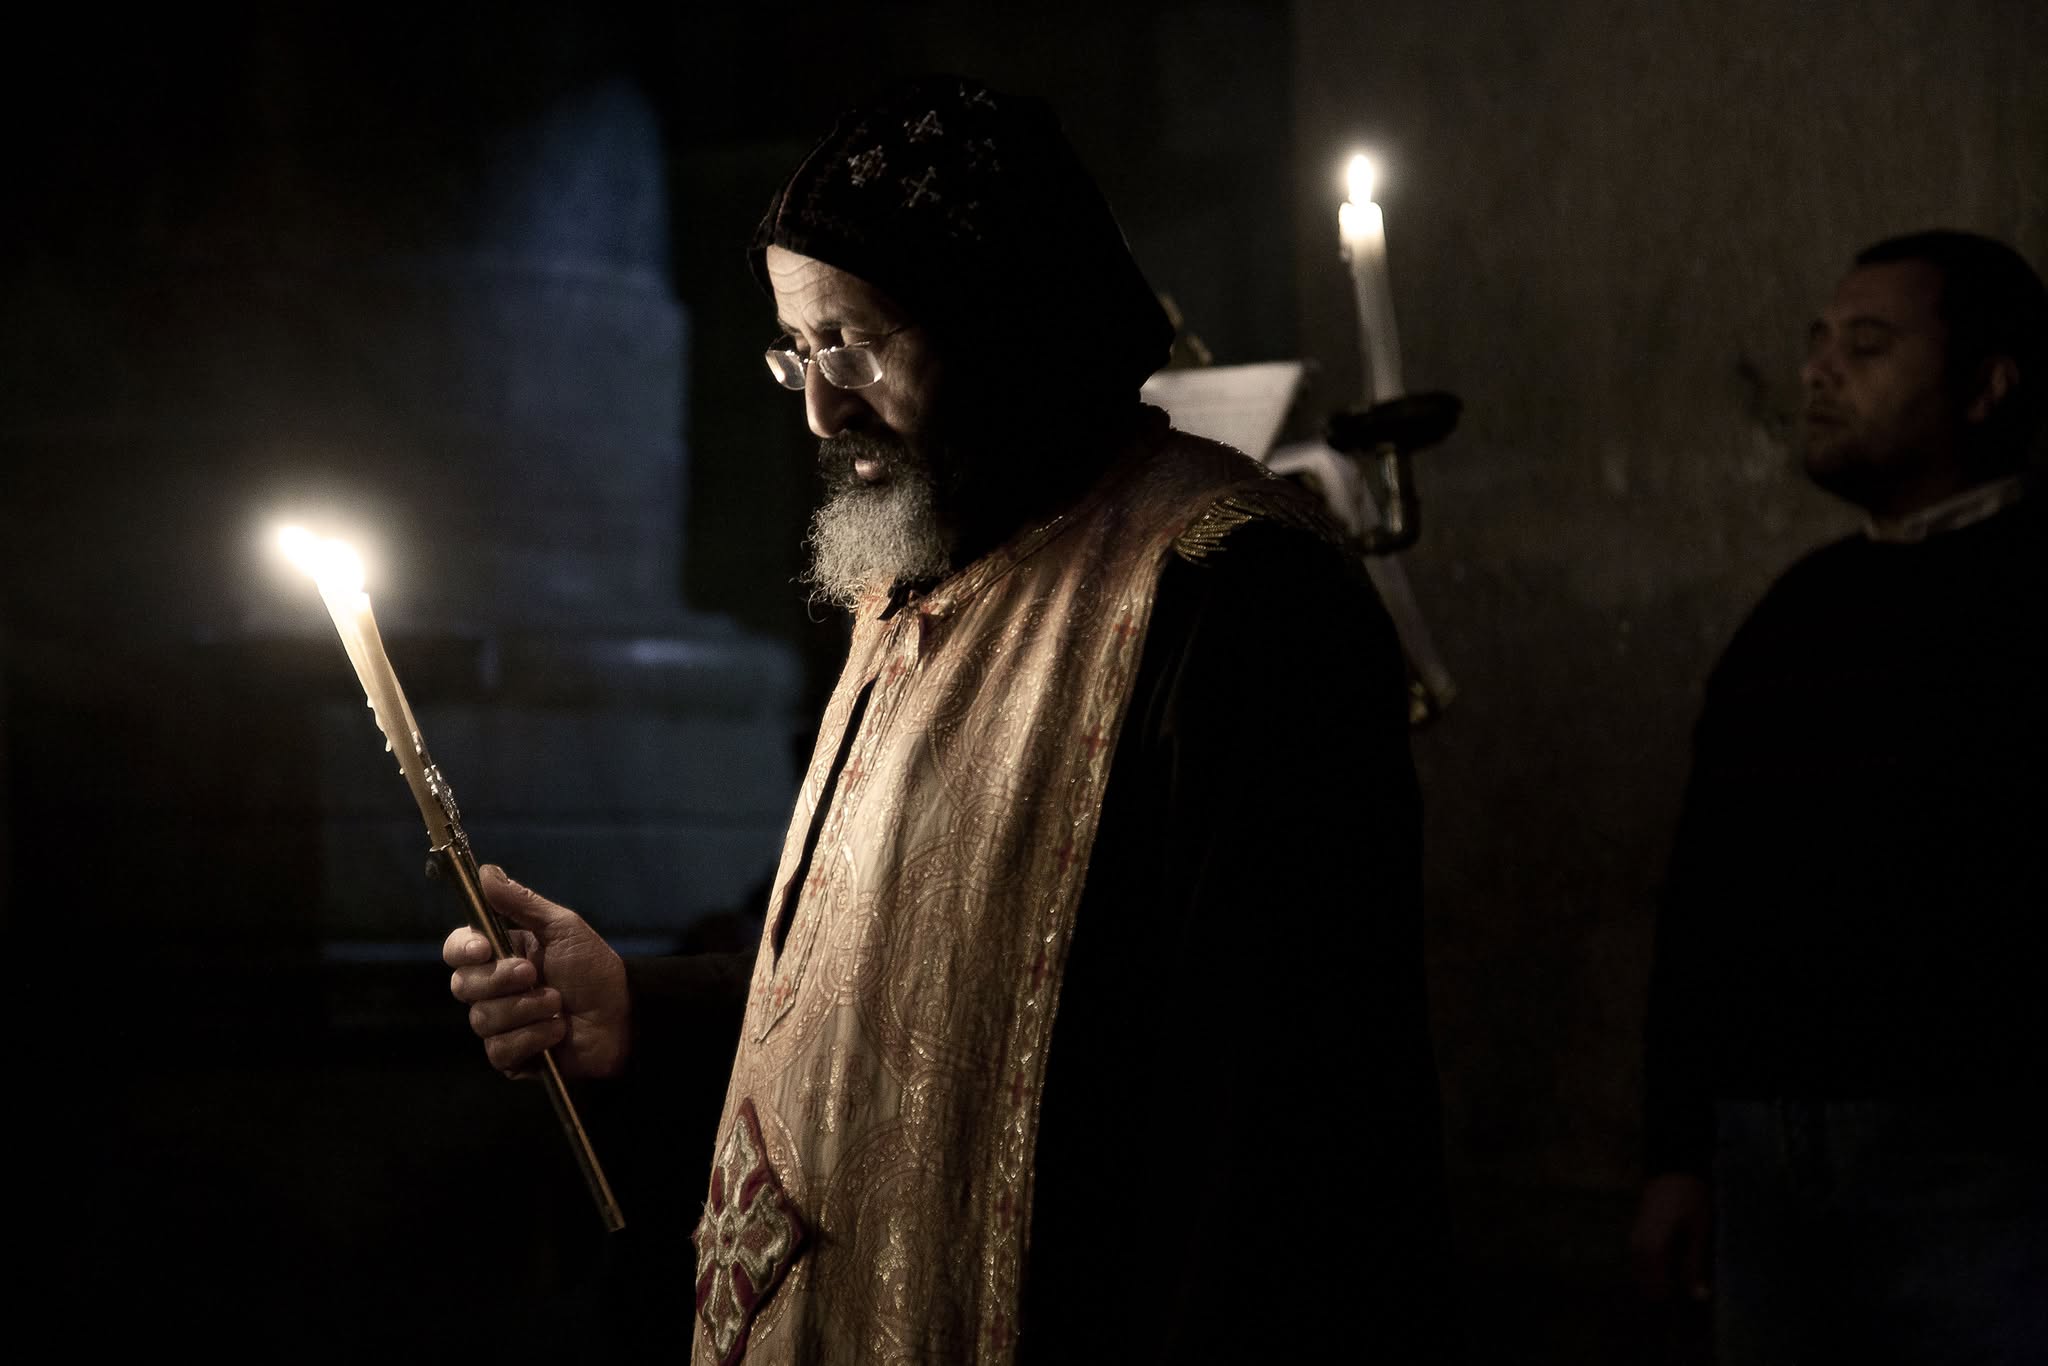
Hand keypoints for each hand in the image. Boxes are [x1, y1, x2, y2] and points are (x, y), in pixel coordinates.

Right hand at [443, 865, 629, 1080]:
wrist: (624, 1015)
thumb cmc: (594, 969)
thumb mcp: (563, 928)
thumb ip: (522, 903)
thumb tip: (485, 871)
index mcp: (500, 954)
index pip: (457, 950)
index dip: (462, 950)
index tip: (484, 949)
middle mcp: (493, 989)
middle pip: (463, 985)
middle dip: (500, 981)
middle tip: (533, 974)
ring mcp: (501, 1024)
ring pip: (482, 1020)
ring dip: (526, 1010)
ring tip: (558, 1005)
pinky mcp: (512, 1057)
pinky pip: (500, 1051)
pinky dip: (532, 1038)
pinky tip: (557, 1032)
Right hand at [1629, 1171, 1713, 1303]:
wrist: (1674, 1167)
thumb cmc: (1691, 1198)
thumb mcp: (1699, 1232)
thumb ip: (1695, 1264)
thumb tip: (1698, 1296)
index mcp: (1653, 1243)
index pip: (1655, 1283)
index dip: (1669, 1294)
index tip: (1685, 1297)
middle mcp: (1637, 1242)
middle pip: (1644, 1279)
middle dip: (1661, 1288)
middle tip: (1683, 1287)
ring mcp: (1634, 1235)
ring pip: (1639, 1269)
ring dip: (1656, 1277)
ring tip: (1677, 1275)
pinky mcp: (1636, 1231)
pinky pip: (1639, 1258)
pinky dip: (1652, 1266)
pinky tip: (1669, 1262)